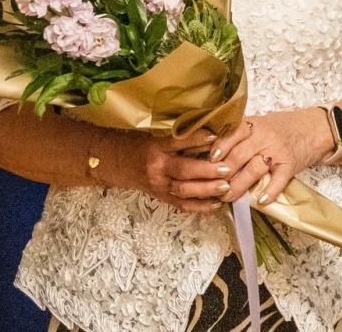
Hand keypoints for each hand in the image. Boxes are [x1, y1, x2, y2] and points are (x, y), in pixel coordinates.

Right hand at [123, 130, 241, 213]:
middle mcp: (156, 168)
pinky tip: (216, 204)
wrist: (116, 163)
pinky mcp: (160, 197)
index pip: (177, 142)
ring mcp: (158, 185)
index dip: (196, 140)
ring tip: (225, 187)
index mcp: (155, 147)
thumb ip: (179, 137)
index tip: (215, 136)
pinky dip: (199, 206)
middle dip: (206, 171)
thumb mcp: (156, 135)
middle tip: (226, 169)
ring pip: (183, 191)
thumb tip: (210, 134)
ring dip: (206, 190)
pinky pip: (181, 205)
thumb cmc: (139, 144)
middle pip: (183, 171)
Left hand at [209, 109, 331, 204]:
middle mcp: (264, 136)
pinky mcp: (290, 164)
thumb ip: (240, 134)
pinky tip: (261, 201)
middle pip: (239, 155)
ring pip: (254, 168)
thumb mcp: (260, 124)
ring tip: (228, 197)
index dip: (219, 148)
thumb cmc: (283, 127)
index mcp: (254, 125)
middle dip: (224, 173)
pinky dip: (270, 191)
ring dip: (239, 185)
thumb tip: (210, 150)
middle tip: (212, 186)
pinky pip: (279, 179)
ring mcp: (278, 151)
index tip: (209, 161)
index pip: (232, 135)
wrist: (314, 128)